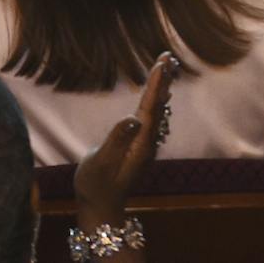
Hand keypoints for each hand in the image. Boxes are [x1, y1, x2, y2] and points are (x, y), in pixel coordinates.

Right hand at [76, 52, 176, 231]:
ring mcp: (146, 146)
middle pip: (158, 105)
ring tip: (168, 68)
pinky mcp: (140, 148)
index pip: (151, 107)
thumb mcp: (100, 163)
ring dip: (162, 88)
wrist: (101, 209)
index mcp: (140, 143)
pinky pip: (153, 118)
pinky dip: (157, 101)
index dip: (156, 84)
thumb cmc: (95, 186)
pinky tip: (160, 96)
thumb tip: (133, 119)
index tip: (161, 62)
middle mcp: (147, 143)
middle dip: (163, 80)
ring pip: (158, 111)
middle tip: (168, 55)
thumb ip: (117, 141)